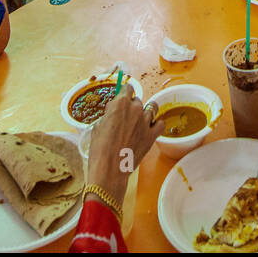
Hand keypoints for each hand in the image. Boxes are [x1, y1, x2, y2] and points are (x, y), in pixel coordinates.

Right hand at [87, 87, 163, 201]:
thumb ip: (109, 114)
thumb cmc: (99, 149)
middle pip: (137, 100)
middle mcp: (135, 108)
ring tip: (139, 121)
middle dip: (132, 106)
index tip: (123, 98)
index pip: (128, 87)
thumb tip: (113, 112)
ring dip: (145, 112)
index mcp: (120, 103)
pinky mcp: (152, 135)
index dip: (124, 93)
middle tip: (126, 118)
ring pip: (151, 108)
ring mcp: (146, 121)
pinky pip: (160, 124)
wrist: (109, 169)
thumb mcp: (98, 126)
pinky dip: (156, 125)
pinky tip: (149, 130)